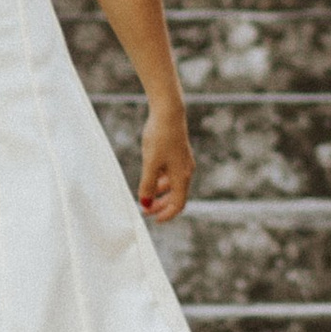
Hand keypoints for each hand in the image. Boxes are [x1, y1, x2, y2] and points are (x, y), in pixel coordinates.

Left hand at [136, 100, 193, 221]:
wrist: (168, 112)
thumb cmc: (160, 137)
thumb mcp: (150, 163)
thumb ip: (147, 185)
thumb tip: (144, 204)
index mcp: (182, 176)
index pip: (178, 204)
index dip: (167, 214)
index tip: (153, 219)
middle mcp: (186, 171)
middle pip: (176, 196)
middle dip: (160, 205)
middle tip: (144, 209)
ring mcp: (183, 162)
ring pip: (172, 184)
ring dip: (159, 192)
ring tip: (144, 194)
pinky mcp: (178, 153)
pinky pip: (171, 173)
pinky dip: (161, 180)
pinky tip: (149, 177)